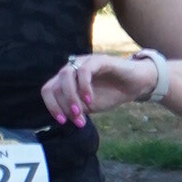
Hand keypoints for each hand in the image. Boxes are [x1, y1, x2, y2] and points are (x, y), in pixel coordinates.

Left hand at [40, 51, 156, 127]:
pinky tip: (90, 100)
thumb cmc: (110, 94)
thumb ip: (76, 110)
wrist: (134, 85)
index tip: (62, 121)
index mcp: (66, 80)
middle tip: (75, 117)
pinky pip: (84, 71)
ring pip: (65, 75)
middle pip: (53, 84)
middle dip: (61, 104)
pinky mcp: (98, 60)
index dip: (52, 107)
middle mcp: (72, 69)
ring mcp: (84, 63)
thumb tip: (66, 117)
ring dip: (70, 96)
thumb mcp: (88, 106)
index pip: (48, 91)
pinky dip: (84, 87)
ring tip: (81, 111)